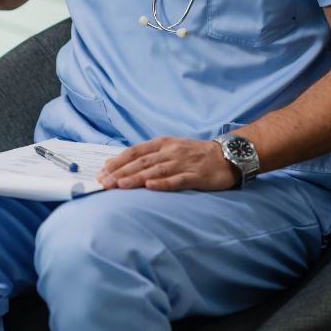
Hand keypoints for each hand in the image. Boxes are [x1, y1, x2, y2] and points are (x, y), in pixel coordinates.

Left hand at [96, 136, 238, 191]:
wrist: (228, 155)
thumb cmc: (195, 154)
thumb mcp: (170, 149)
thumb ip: (148, 156)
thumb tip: (119, 164)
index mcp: (162, 144)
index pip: (135, 151)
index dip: (118, 161)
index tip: (102, 171)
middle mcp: (170, 151)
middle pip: (141, 162)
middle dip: (121, 172)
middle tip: (104, 182)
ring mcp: (184, 163)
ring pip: (156, 170)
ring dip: (136, 177)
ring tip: (120, 185)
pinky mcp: (197, 176)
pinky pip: (178, 180)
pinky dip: (163, 183)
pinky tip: (151, 187)